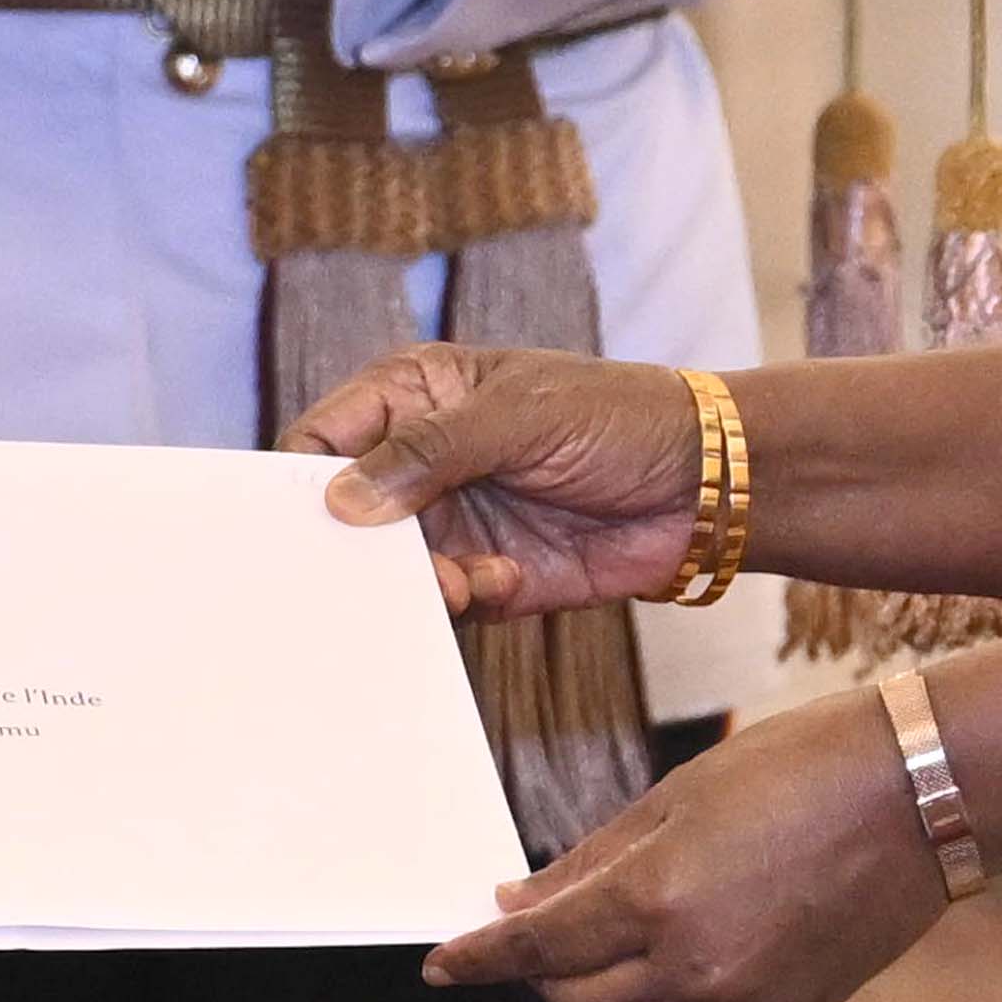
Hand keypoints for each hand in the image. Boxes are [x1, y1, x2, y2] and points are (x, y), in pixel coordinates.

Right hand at [315, 345, 704, 617]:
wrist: (705, 486)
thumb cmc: (617, 416)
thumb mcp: (516, 415)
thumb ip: (428, 452)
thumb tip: (342, 499)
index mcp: (414, 397)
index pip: (326, 436)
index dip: (301, 477)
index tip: (296, 518)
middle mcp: (422, 463)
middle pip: (345, 514)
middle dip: (351, 546)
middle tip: (362, 570)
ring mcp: (452, 522)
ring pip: (390, 569)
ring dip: (412, 581)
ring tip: (453, 578)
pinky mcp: (486, 576)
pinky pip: (442, 604)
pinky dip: (462, 600)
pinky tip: (504, 580)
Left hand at [427, 684, 948, 1001]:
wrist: (924, 791)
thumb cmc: (802, 766)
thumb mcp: (680, 797)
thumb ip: (594, 860)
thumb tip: (523, 899)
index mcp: (657, 901)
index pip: (537, 949)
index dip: (479, 958)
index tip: (443, 964)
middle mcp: (696, 967)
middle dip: (542, 977)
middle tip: (539, 936)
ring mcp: (747, 999)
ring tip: (607, 955)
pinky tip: (685, 954)